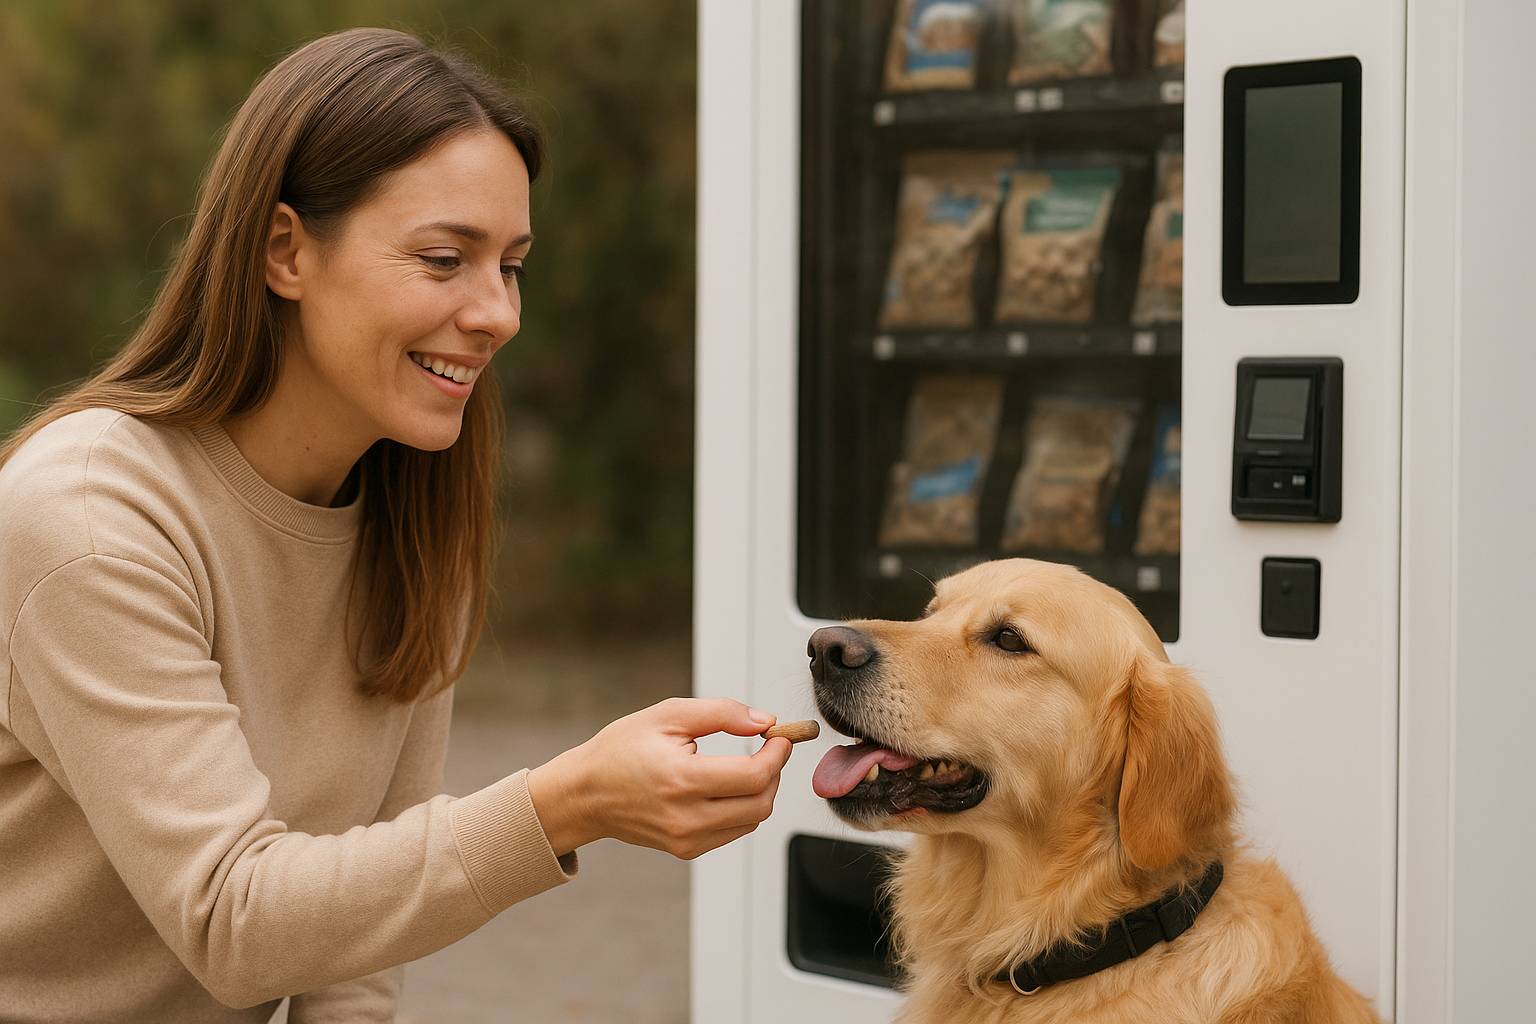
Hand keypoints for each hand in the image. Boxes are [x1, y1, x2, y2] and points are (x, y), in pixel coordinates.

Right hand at [527, 697, 792, 859]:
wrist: (584, 794)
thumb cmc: (621, 749)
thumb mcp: (667, 715)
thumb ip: (721, 713)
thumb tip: (764, 721)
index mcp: (682, 779)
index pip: (754, 775)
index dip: (777, 753)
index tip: (779, 735)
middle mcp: (687, 817)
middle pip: (761, 803)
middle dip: (774, 772)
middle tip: (769, 748)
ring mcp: (687, 839)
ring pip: (752, 820)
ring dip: (761, 791)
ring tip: (748, 764)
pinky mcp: (686, 850)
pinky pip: (733, 830)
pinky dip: (743, 808)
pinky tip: (728, 786)